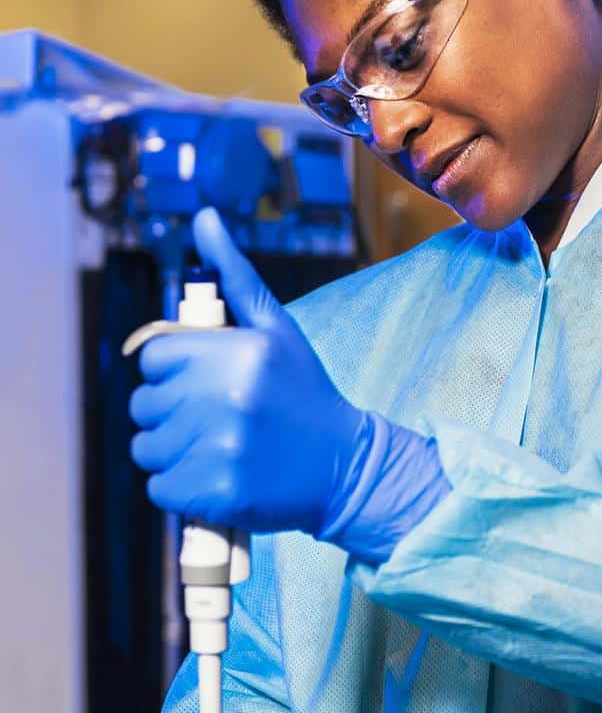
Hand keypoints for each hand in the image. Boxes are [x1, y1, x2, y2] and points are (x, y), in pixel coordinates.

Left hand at [129, 208, 369, 533]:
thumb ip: (234, 277)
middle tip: (214, 422)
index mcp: (237, 353)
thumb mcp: (276, 330)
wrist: (346, 468)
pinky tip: (214, 477)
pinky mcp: (217, 493)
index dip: (172, 373)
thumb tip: (205, 218)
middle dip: (170, 414)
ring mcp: (222, 449)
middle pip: (144, 404)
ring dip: (170, 453)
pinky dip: (179, 490)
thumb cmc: (304, 395)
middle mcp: (228, 398)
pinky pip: (160, 488)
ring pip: (147, 448)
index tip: (204, 386)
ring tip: (214, 450)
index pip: (154, 358)